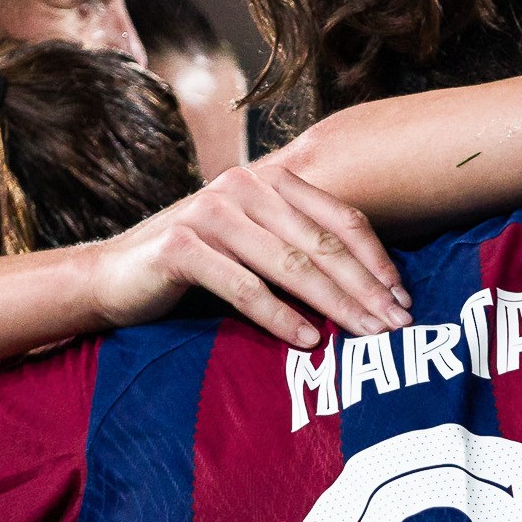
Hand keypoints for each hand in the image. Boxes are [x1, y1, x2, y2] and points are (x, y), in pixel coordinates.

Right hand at [91, 147, 405, 347]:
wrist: (116, 276)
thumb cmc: (199, 266)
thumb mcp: (256, 245)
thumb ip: (300, 244)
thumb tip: (375, 283)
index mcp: (270, 180)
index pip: (340, 218)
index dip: (377, 259)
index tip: (404, 298)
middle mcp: (243, 186)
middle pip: (321, 244)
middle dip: (365, 288)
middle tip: (398, 325)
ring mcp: (210, 212)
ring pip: (290, 265)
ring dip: (334, 305)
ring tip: (365, 335)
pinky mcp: (181, 246)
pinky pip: (244, 288)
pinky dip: (280, 317)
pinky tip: (308, 341)